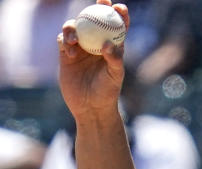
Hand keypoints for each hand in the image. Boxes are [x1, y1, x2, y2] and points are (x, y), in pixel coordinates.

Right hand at [57, 1, 127, 119]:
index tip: (119, 7)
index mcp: (112, 47)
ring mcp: (80, 48)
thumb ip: (115, 59)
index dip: (119, 14)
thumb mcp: (115, 76)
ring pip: (75, 27)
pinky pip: (63, 40)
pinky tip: (69, 49)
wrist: (90, 107)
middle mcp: (96, 44)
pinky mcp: (66, 55)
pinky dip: (65, 40)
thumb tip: (109, 44)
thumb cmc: (107, 92)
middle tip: (100, 1)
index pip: (117, 27)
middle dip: (97, 7)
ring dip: (74, 27)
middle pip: (95, 20)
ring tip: (75, 40)